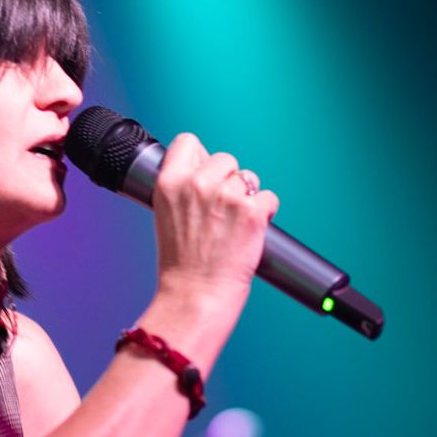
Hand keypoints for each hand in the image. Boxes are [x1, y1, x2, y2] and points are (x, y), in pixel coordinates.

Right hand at [149, 133, 278, 309]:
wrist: (196, 295)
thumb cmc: (182, 263)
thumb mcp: (166, 215)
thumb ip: (182, 188)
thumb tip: (204, 167)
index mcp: (170, 183)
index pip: (188, 142)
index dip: (201, 157)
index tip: (204, 174)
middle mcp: (197, 184)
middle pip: (225, 158)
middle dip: (228, 180)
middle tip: (221, 211)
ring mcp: (226, 196)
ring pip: (249, 178)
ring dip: (247, 197)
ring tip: (234, 225)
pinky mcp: (252, 211)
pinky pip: (269, 198)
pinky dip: (265, 213)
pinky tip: (250, 231)